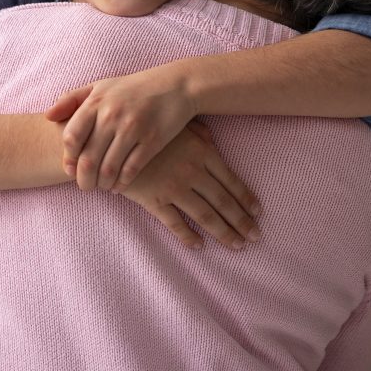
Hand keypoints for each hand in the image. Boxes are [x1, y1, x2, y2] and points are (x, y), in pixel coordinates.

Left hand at [45, 64, 197, 191]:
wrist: (177, 86)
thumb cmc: (134, 88)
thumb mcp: (102, 86)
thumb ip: (72, 99)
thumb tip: (47, 116)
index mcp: (97, 102)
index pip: (71, 138)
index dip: (67, 158)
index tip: (69, 169)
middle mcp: (112, 115)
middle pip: (88, 159)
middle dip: (83, 180)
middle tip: (84, 187)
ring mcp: (133, 129)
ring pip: (108, 169)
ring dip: (102, 184)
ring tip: (101, 186)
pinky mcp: (152, 141)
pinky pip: (131, 170)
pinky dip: (121, 183)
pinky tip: (118, 185)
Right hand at [121, 120, 261, 249]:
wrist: (112, 139)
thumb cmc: (148, 128)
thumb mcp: (178, 125)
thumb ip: (198, 133)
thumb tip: (211, 139)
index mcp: (202, 152)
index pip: (231, 180)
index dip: (246, 198)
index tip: (258, 212)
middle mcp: (192, 172)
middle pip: (223, 202)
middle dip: (242, 221)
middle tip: (256, 237)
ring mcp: (173, 188)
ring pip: (205, 215)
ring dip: (224, 233)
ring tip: (237, 245)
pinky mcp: (154, 201)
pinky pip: (176, 223)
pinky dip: (188, 236)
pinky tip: (200, 246)